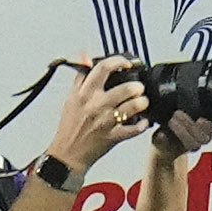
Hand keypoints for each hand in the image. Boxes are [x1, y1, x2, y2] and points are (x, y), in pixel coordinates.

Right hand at [34, 56, 148, 170]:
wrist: (68, 153)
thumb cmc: (70, 126)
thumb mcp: (71, 98)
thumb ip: (80, 77)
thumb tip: (85, 57)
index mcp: (85, 93)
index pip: (103, 68)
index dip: (118, 61)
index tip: (126, 63)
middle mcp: (97, 105)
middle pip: (125, 88)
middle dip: (137, 86)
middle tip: (138, 87)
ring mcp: (107, 122)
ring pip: (134, 107)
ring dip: (142, 103)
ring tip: (142, 102)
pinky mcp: (114, 137)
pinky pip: (135, 129)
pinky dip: (143, 125)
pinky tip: (143, 121)